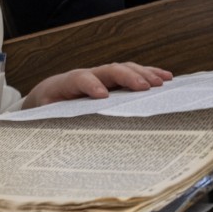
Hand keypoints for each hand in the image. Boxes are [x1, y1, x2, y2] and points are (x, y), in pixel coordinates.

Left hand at [23, 62, 174, 108]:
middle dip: (127, 77)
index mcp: (67, 84)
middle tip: (144, 87)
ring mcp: (102, 75)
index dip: (91, 85)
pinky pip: (132, 73)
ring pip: (124, 69)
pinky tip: (165, 79)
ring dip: (143, 74)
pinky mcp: (112, 79)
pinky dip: (148, 74)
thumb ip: (56, 123)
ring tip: (162, 82)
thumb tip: (65, 143)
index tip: (102, 95)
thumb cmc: (49, 109)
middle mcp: (88, 75)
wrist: (48, 94)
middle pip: (108, 70)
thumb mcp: (47, 118)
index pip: (80, 79)